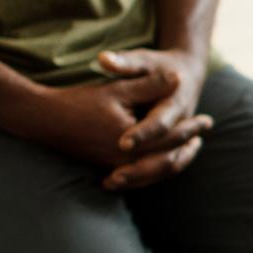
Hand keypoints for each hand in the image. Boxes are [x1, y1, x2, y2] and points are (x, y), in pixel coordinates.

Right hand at [21, 58, 212, 190]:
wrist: (44, 119)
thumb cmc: (81, 102)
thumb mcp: (118, 89)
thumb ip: (149, 85)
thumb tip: (179, 78)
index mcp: (131, 142)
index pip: (171, 137)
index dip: (192, 128)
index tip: (208, 120)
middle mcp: (125, 161)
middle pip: (167, 160)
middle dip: (188, 147)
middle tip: (203, 134)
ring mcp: (115, 168)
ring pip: (155, 172)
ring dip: (175, 160)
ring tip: (189, 148)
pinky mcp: (107, 168)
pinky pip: (140, 175)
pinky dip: (156, 168)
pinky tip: (162, 158)